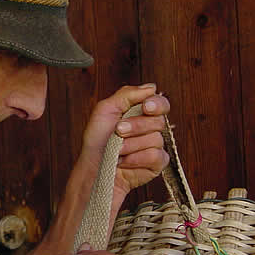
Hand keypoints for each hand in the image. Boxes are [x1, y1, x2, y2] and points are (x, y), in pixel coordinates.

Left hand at [81, 84, 170, 201]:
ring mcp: (155, 146)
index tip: (146, 107)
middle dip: (136, 126)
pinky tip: (125, 161)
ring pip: (156, 139)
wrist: (93, 167)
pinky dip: (136, 158)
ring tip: (118, 149)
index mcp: (141, 113)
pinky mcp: (157, 163)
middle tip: (118, 131)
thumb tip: (151, 87)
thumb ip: (127, 94)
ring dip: (131, 145)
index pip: (161, 104)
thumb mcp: (105, 109)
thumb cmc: (97, 139)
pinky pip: (155, 156)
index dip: (157, 104)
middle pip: (158, 121)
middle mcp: (151, 128)